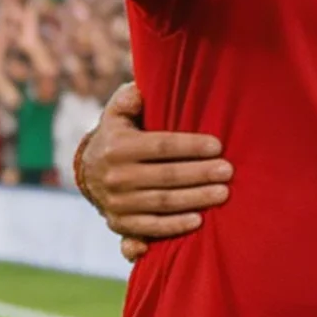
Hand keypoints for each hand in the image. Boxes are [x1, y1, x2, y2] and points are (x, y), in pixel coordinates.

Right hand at [73, 83, 231, 245]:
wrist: (88, 173)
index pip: (161, 146)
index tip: (218, 146)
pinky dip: (174, 226)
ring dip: (195, 199)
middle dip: (200, 174)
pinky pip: (150, 227)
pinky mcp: (120, 223)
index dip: (190, 146)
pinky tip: (198, 221)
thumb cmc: (117, 137)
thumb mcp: (116, 114)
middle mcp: (115, 176)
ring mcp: (117, 202)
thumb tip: (139, 89)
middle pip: (166, 176)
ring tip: (223, 193)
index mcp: (118, 147)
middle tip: (228, 171)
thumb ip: (127, 99)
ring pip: (162, 202)